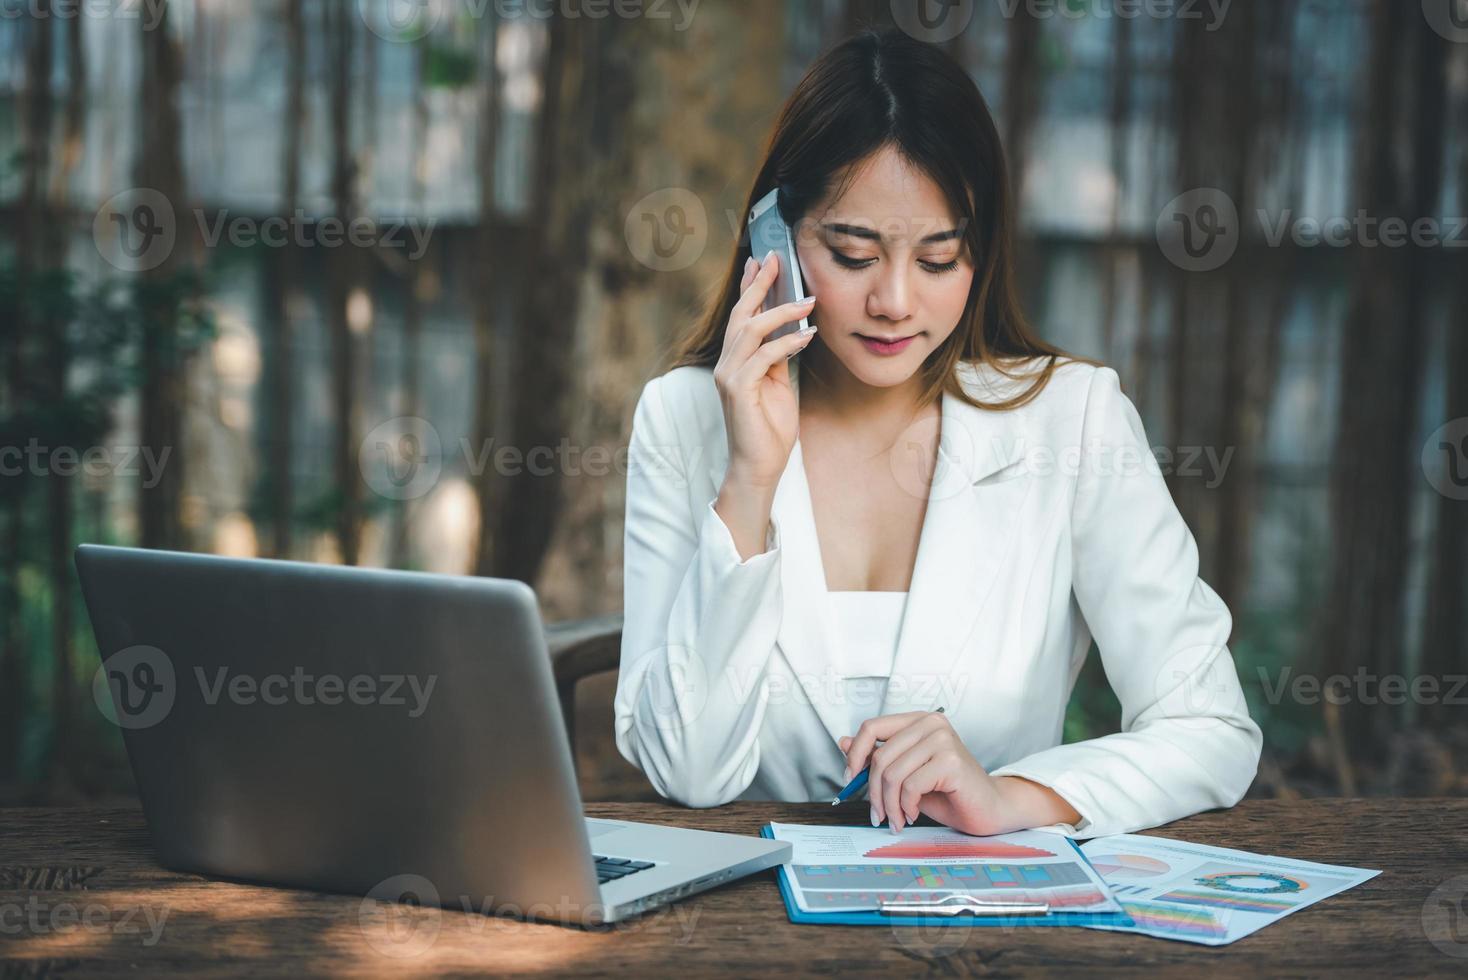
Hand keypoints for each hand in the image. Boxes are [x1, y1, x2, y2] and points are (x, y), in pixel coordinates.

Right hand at [713, 251, 817, 488]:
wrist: (759, 466)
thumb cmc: (769, 430)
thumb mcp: (776, 385)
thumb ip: (776, 359)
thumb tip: (789, 331)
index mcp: (735, 362)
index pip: (741, 318)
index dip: (750, 288)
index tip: (762, 262)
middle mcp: (726, 365)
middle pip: (741, 315)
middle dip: (759, 285)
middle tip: (776, 259)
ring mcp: (729, 376)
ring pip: (751, 331)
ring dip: (781, 312)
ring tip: (807, 301)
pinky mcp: (738, 389)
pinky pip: (764, 356)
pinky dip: (786, 343)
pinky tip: (807, 335)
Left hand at [839, 711, 1013, 835]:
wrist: (989, 809)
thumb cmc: (949, 793)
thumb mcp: (906, 774)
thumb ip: (878, 757)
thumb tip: (844, 742)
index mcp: (918, 721)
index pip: (872, 727)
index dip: (855, 754)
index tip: (849, 778)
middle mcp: (931, 723)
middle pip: (880, 756)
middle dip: (873, 792)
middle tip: (878, 815)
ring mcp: (942, 739)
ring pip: (893, 774)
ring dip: (890, 805)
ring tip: (896, 819)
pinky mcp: (951, 761)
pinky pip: (911, 786)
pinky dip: (906, 807)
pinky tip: (914, 815)